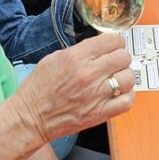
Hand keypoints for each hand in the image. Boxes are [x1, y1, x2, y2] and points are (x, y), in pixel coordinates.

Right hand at [10, 33, 133, 143]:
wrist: (30, 118)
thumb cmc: (38, 89)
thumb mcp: (54, 58)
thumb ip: (80, 50)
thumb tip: (100, 45)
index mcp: (76, 57)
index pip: (112, 40)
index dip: (115, 42)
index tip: (113, 46)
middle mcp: (89, 74)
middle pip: (123, 57)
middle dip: (120, 58)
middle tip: (113, 63)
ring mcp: (96, 95)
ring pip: (128, 77)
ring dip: (124, 76)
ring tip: (116, 79)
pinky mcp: (100, 113)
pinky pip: (127, 101)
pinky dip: (127, 96)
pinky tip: (118, 94)